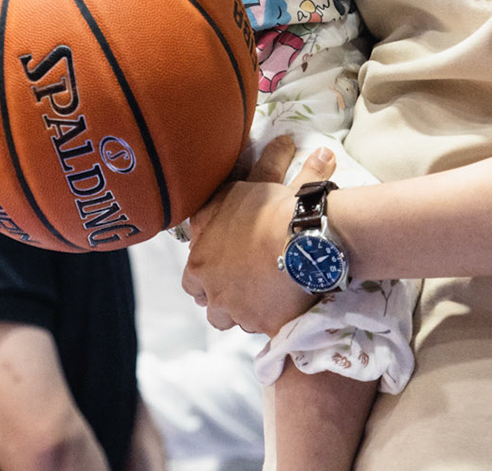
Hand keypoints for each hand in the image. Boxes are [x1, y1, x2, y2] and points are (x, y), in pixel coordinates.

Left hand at [182, 137, 332, 334]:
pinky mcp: (270, 327)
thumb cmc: (267, 209)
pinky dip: (274, 323)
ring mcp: (242, 313)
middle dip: (221, 299)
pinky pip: (267, 332)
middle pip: (211, 306)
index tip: (218, 269)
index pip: (191, 279)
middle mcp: (215, 294)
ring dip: (245, 312)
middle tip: (239, 289)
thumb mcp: (242, 190)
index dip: (204, 275)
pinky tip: (284, 315)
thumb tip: (258, 158)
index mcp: (201, 264)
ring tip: (262, 302)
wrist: (300, 239)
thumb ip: (237, 186)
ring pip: (236, 321)